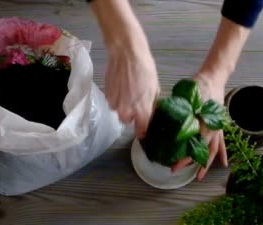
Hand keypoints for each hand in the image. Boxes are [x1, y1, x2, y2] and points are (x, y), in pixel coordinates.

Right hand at [89, 0, 159, 138]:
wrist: (126, 54)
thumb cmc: (145, 69)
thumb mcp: (155, 88)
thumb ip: (151, 105)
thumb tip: (150, 112)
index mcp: (142, 111)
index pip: (141, 131)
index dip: (142, 130)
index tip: (143, 128)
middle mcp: (127, 112)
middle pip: (127, 121)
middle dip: (131, 115)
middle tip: (136, 103)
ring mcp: (115, 105)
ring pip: (118, 112)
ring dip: (123, 106)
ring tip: (127, 92)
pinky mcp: (107, 96)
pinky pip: (112, 103)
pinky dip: (116, 98)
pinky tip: (120, 86)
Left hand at [172, 72, 228, 179]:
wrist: (213, 78)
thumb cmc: (199, 86)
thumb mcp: (186, 98)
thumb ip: (178, 111)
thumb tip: (160, 119)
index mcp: (204, 123)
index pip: (194, 145)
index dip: (185, 156)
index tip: (175, 163)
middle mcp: (213, 129)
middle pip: (202, 150)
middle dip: (191, 163)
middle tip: (177, 170)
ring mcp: (217, 128)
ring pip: (213, 150)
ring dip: (207, 163)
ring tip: (200, 176)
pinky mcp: (219, 126)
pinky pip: (221, 142)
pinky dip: (222, 153)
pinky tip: (223, 163)